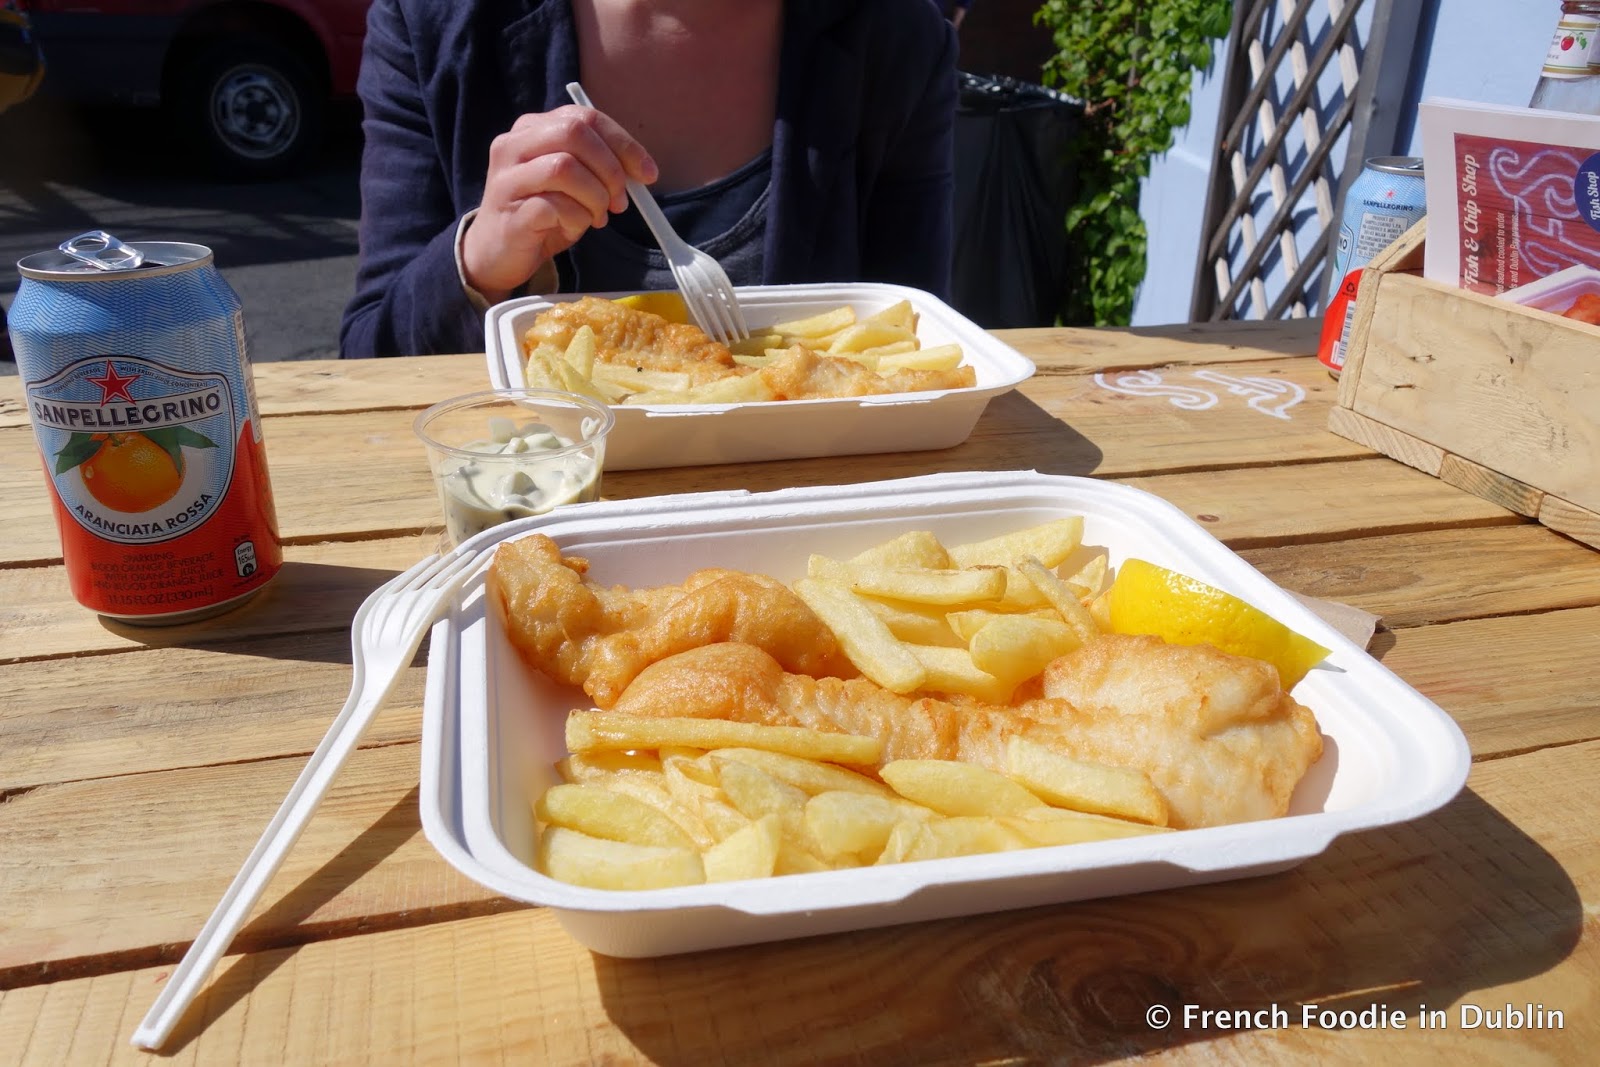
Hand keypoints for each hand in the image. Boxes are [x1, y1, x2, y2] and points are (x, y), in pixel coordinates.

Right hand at [462, 105, 657, 299]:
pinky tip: (573, 227)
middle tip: (620, 200)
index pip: (585, 118)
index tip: (647, 173)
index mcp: (532, 129)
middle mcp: (513, 145)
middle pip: (574, 134)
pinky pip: (554, 206)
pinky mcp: (509, 211)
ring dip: (595, 197)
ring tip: (596, 217)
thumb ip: (598, 167)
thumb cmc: (542, 214)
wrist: (497, 253)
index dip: (623, 144)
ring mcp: (507, 177)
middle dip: (610, 169)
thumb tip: (642, 171)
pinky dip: (576, 219)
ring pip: (564, 168)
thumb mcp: (574, 183)